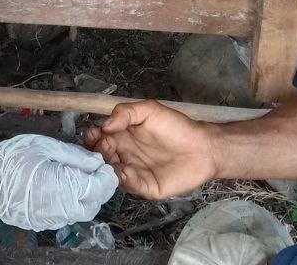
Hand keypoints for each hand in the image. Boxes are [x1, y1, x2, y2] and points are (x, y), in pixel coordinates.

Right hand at [0, 134, 117, 230]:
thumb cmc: (13, 159)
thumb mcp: (46, 147)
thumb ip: (75, 156)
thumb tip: (96, 162)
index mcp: (66, 187)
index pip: (101, 187)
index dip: (106, 174)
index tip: (102, 163)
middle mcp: (64, 209)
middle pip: (96, 202)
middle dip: (100, 186)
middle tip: (93, 169)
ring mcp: (54, 219)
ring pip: (83, 211)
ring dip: (88, 196)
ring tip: (78, 176)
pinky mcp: (45, 223)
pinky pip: (68, 215)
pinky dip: (73, 203)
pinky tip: (63, 187)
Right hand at [83, 100, 217, 199]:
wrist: (204, 146)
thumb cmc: (177, 127)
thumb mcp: (150, 110)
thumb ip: (126, 112)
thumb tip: (105, 125)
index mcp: (122, 136)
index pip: (99, 139)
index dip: (92, 137)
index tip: (93, 134)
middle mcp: (124, 155)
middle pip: (101, 158)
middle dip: (97, 153)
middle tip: (104, 147)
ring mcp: (134, 172)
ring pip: (112, 174)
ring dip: (107, 168)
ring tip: (111, 161)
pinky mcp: (146, 187)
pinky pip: (131, 186)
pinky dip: (125, 180)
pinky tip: (126, 171)